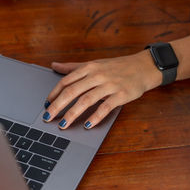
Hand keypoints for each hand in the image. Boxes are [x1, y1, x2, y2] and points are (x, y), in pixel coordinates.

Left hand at [42, 50, 161, 128]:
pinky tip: (87, 125)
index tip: (46, 105)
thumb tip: (54, 66)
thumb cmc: (117, 67)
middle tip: (48, 118)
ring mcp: (109, 85)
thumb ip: (73, 67)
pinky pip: (105, 107)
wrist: (143, 67)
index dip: (54, 94)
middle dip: (58, 106)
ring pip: (86, 100)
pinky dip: (95, 117)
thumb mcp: (94, 64)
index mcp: (89, 68)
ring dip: (72, 114)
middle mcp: (97, 75)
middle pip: (72, 91)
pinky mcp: (121, 94)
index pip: (67, 81)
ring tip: (63, 125)